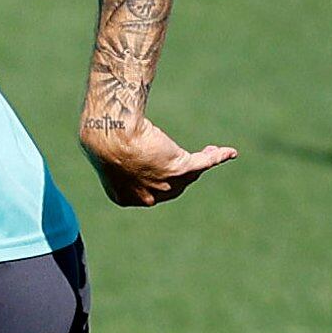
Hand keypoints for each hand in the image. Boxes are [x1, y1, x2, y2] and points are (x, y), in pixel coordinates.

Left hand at [82, 115, 238, 207]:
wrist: (110, 135)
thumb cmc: (102, 137)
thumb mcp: (106, 149)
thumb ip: (118, 155)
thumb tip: (118, 145)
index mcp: (125, 196)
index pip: (148, 189)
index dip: (159, 177)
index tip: (163, 162)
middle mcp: (147, 197)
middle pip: (172, 185)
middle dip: (185, 172)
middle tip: (192, 158)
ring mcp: (165, 185)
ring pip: (190, 173)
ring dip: (202, 161)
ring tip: (211, 150)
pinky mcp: (180, 168)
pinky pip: (203, 163)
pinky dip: (217, 157)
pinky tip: (229, 152)